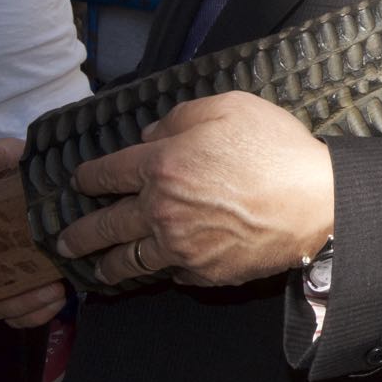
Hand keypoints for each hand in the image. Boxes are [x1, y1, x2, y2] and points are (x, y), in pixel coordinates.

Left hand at [56, 92, 334, 287]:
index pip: (106, 174)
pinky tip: (158, 269)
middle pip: (104, 226)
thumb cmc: (277, 148)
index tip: (78, 183)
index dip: (86, 178)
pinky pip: (172, 275)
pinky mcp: (206, 272)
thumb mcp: (229, 107)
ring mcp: (182, 247)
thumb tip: (150, 135)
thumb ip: (180, 117)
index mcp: (162, 165)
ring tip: (96, 267)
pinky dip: (163, 271)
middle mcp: (161, 210)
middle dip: (78, 233)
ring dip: (107, 263)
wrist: (318, 200)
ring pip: (129, 261)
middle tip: (64, 241)